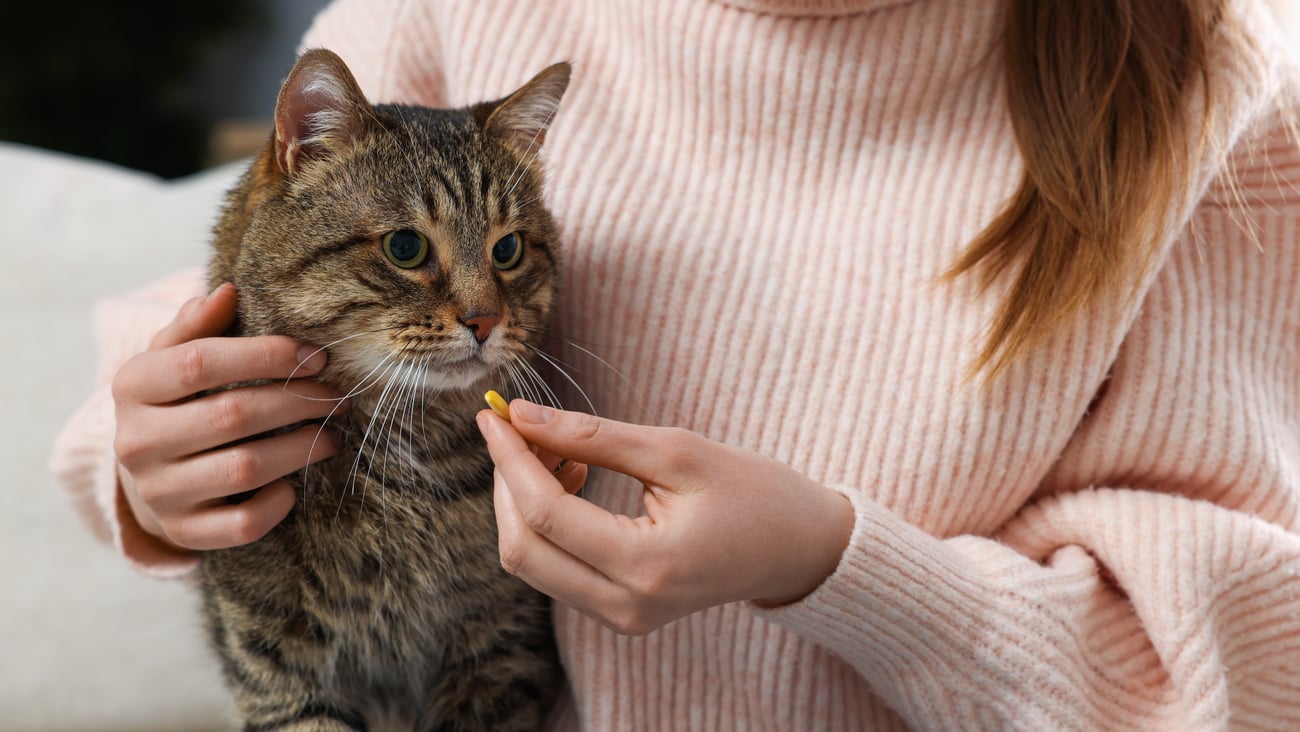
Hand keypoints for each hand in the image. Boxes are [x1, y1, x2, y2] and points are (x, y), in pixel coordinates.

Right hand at [110, 283, 345, 550]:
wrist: (147, 477)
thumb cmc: (177, 401)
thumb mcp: (174, 357)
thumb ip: (198, 325)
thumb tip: (226, 291)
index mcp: (133, 386)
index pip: (200, 363)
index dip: (267, 355)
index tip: (317, 356)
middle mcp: (136, 442)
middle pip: (233, 415)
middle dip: (298, 402)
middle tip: (338, 395)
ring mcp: (159, 492)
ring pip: (245, 468)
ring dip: (301, 447)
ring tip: (332, 433)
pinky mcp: (183, 532)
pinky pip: (243, 523)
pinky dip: (278, 502)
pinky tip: (294, 483)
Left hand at [477, 401, 854, 634]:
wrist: (799, 549)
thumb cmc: (753, 492)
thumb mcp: (677, 450)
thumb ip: (593, 436)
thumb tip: (521, 418)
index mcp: (648, 566)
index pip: (547, 515)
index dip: (510, 460)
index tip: (493, 415)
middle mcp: (626, 606)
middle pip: (523, 550)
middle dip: (508, 483)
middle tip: (521, 429)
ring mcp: (622, 619)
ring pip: (531, 563)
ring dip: (525, 502)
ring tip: (561, 449)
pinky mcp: (620, 614)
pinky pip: (555, 569)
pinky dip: (547, 522)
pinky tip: (574, 477)